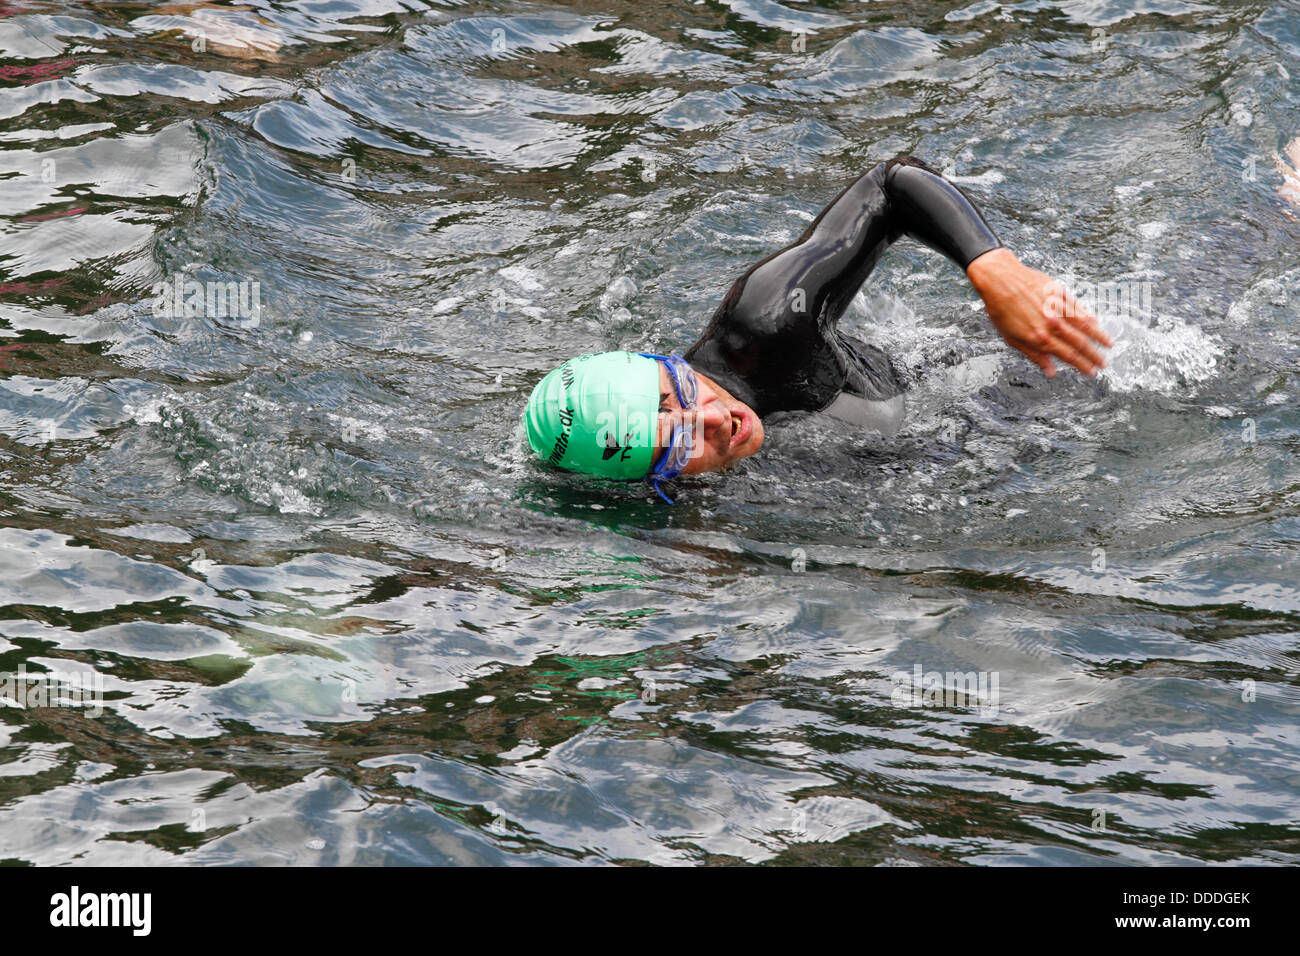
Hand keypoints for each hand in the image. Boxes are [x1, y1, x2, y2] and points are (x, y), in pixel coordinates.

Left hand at [966, 247, 1112, 377]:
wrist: (1000, 280)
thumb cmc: (1001, 309)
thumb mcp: (1012, 338)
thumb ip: (1034, 355)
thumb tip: (1051, 371)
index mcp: (1039, 338)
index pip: (1068, 355)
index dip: (1082, 365)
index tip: (1092, 371)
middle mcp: (1051, 324)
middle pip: (1079, 343)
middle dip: (1094, 355)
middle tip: (1104, 363)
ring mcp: (1058, 308)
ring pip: (1084, 325)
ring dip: (1099, 336)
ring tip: (1109, 344)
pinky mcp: (1060, 294)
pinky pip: (1080, 308)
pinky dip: (1090, 318)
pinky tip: (1097, 324)